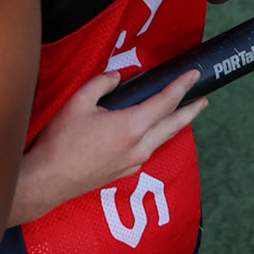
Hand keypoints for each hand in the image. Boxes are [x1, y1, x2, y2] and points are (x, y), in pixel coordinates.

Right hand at [17, 69, 204, 219]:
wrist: (49, 179)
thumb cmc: (61, 141)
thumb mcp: (78, 103)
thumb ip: (101, 84)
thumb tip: (117, 77)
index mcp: (130, 126)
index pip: (164, 102)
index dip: (180, 86)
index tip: (193, 75)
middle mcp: (139, 146)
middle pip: (173, 125)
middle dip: (190, 110)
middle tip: (203, 99)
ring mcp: (134, 162)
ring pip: (162, 139)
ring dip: (175, 125)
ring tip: (183, 114)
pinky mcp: (125, 171)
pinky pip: (147, 150)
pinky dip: (155, 137)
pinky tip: (149, 133)